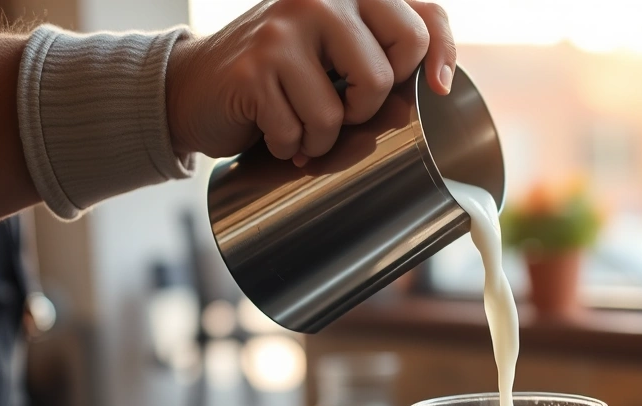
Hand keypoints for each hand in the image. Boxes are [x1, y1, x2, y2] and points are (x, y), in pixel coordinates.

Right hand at [166, 0, 455, 165]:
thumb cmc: (287, 70)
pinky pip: (302, 130)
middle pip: (386, 75)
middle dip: (368, 108)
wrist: (199, 86)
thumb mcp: (343, 43)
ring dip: (324, 136)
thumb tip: (442, 80)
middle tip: (344, 107)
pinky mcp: (256, 66)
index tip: (434, 87)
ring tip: (302, 122)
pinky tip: (275, 129)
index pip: (424, 24)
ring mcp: (285, 28)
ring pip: (341, 112)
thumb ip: (394, 39)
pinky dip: (291, 145)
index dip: (437, 61)